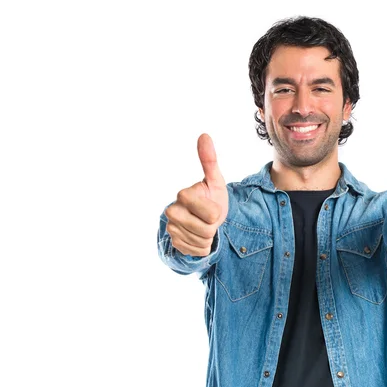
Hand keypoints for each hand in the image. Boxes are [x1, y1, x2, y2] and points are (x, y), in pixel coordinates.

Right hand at [165, 134, 228, 255]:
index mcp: (183, 195)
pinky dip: (201, 247)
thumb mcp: (216, 182)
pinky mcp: (173, 243)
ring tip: (204, 227)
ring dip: (208, 237)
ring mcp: (171, 228)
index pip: (210, 213)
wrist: (205, 221)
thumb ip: (209, 161)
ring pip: (200, 241)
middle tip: (209, 220)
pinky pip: (195, 251)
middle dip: (212, 227)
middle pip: (204, 230)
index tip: (214, 208)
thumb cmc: (212, 199)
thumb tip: (204, 135)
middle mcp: (172, 211)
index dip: (216, 213)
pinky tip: (198, 237)